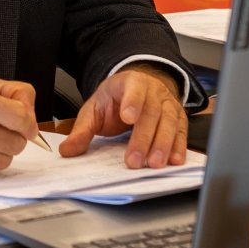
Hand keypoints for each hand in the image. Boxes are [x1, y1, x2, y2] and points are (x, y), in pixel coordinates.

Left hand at [59, 65, 187, 167]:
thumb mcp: (94, 110)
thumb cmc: (115, 100)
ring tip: (154, 164)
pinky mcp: (178, 118)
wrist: (136, 89)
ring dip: (163, 145)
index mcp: (130, 83)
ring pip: (169, 123)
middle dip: (144, 138)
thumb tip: (67, 150)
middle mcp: (153, 91)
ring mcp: (168, 103)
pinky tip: (176, 160)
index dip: (132, 102)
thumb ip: (82, 130)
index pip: (133, 89)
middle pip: (152, 112)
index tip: (128, 118)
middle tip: (135, 160)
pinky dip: (180, 147)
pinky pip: (181, 132)